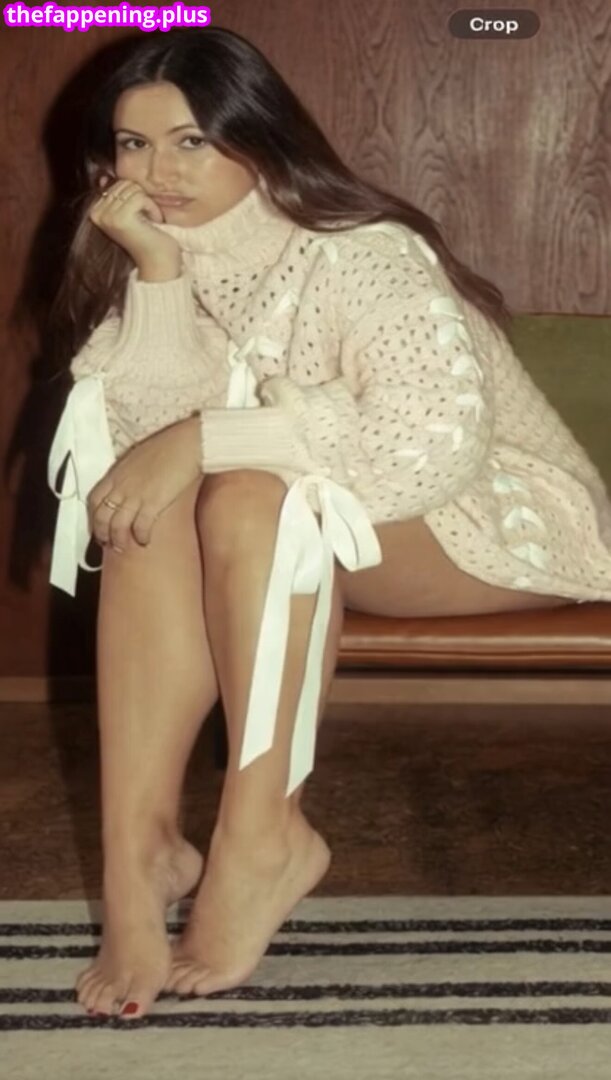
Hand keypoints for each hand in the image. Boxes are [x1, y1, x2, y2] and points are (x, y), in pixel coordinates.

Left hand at [87, 416, 201, 551]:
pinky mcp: (153, 503)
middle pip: (101, 517)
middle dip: (101, 534)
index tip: (96, 525)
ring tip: (122, 547)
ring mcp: (135, 495)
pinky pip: (140, 527)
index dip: (92, 516)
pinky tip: (145, 541)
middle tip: (107, 543)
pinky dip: (141, 537)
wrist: (186, 444)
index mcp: (116, 473)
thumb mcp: (138, 458)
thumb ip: (129, 474)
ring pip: (117, 526)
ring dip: (118, 540)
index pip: (94, 499)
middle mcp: (121, 486)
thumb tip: (129, 484)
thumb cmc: (168, 447)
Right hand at [88, 176, 180, 267]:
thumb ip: (116, 195)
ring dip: (148, 204)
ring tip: (149, 222)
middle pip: (125, 184)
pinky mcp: (121, 218)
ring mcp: (108, 216)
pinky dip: (152, 209)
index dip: (135, 196)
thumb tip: (102, 177)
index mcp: (95, 211)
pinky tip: (153, 223)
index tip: (139, 217)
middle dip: (142, 198)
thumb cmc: (147, 238)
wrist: (158, 263)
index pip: (118, 183)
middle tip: (146, 220)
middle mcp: (98, 214)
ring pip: (134, 189)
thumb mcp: (128, 212)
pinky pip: (141, 197)